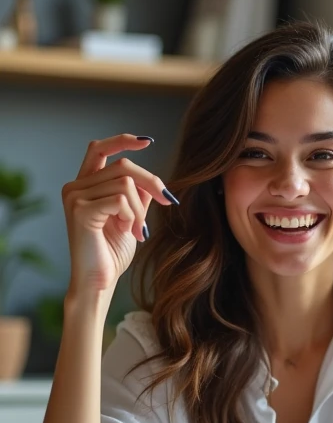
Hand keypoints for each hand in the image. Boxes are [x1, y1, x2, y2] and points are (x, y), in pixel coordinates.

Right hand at [62, 134, 175, 298]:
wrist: (99, 282)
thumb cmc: (112, 253)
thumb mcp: (130, 217)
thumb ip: (136, 194)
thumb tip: (151, 179)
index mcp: (84, 186)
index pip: (100, 149)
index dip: (123, 141)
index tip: (147, 142)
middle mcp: (75, 187)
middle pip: (123, 166)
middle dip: (151, 182)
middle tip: (168, 201)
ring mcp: (75, 197)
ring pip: (125, 183)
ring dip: (141, 210)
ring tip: (139, 231)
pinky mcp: (80, 210)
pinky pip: (120, 199)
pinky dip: (132, 216)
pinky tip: (130, 232)